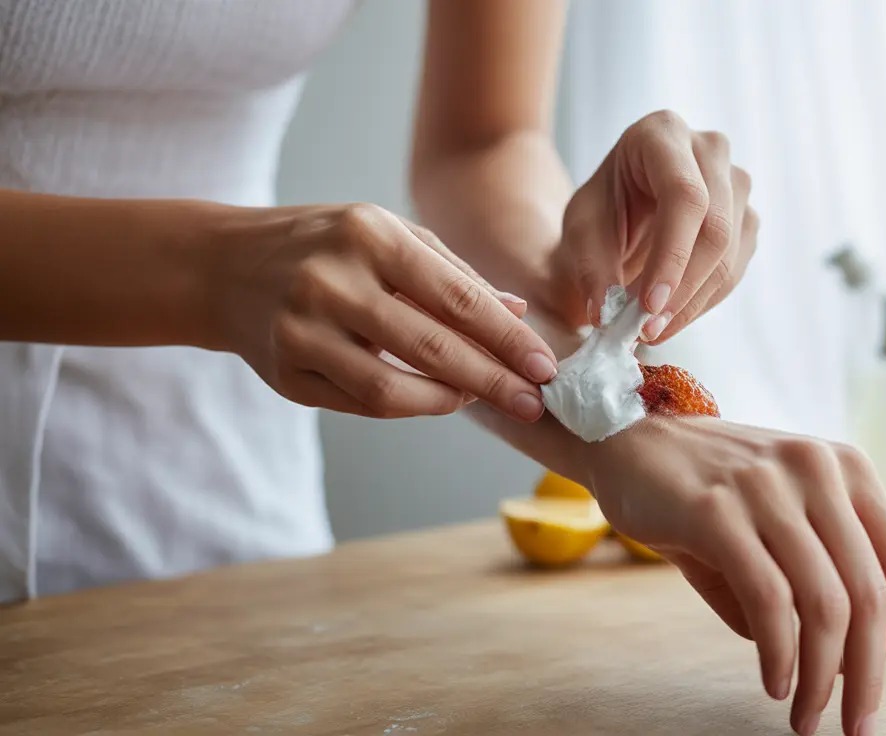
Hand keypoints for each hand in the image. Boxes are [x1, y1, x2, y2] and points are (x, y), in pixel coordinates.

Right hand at [209, 203, 558, 419]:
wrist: (223, 266)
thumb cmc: (324, 245)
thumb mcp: (389, 235)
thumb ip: (455, 273)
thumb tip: (520, 313)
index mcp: (369, 234)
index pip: (458, 298)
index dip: (508, 340)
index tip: (546, 367)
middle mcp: (332, 280)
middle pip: (432, 348)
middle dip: (492, 380)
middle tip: (532, 403)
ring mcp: (303, 330)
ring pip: (392, 388)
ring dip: (449, 400)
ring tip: (485, 399)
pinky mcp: (285, 372)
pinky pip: (360, 404)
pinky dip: (408, 405)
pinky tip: (438, 398)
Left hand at [551, 110, 758, 342]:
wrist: (627, 204)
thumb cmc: (604, 206)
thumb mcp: (582, 230)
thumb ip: (591, 268)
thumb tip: (604, 314)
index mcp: (662, 133)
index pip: (684, 196)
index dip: (672, 256)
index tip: (649, 306)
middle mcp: (710, 149)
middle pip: (715, 228)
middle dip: (683, 289)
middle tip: (647, 330)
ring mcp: (737, 182)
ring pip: (731, 254)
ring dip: (693, 303)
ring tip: (653, 330)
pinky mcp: (747, 217)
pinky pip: (736, 269)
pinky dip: (704, 301)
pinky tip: (673, 316)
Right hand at [583, 416, 885, 735]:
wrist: (624, 441)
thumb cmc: (710, 493)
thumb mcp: (782, 523)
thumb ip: (828, 577)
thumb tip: (877, 654)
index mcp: (848, 470)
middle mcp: (818, 470)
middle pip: (872, 595)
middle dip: (870, 677)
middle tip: (857, 727)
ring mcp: (768, 485)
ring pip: (824, 603)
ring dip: (822, 676)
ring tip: (806, 716)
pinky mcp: (716, 508)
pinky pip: (768, 599)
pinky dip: (778, 653)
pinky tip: (775, 681)